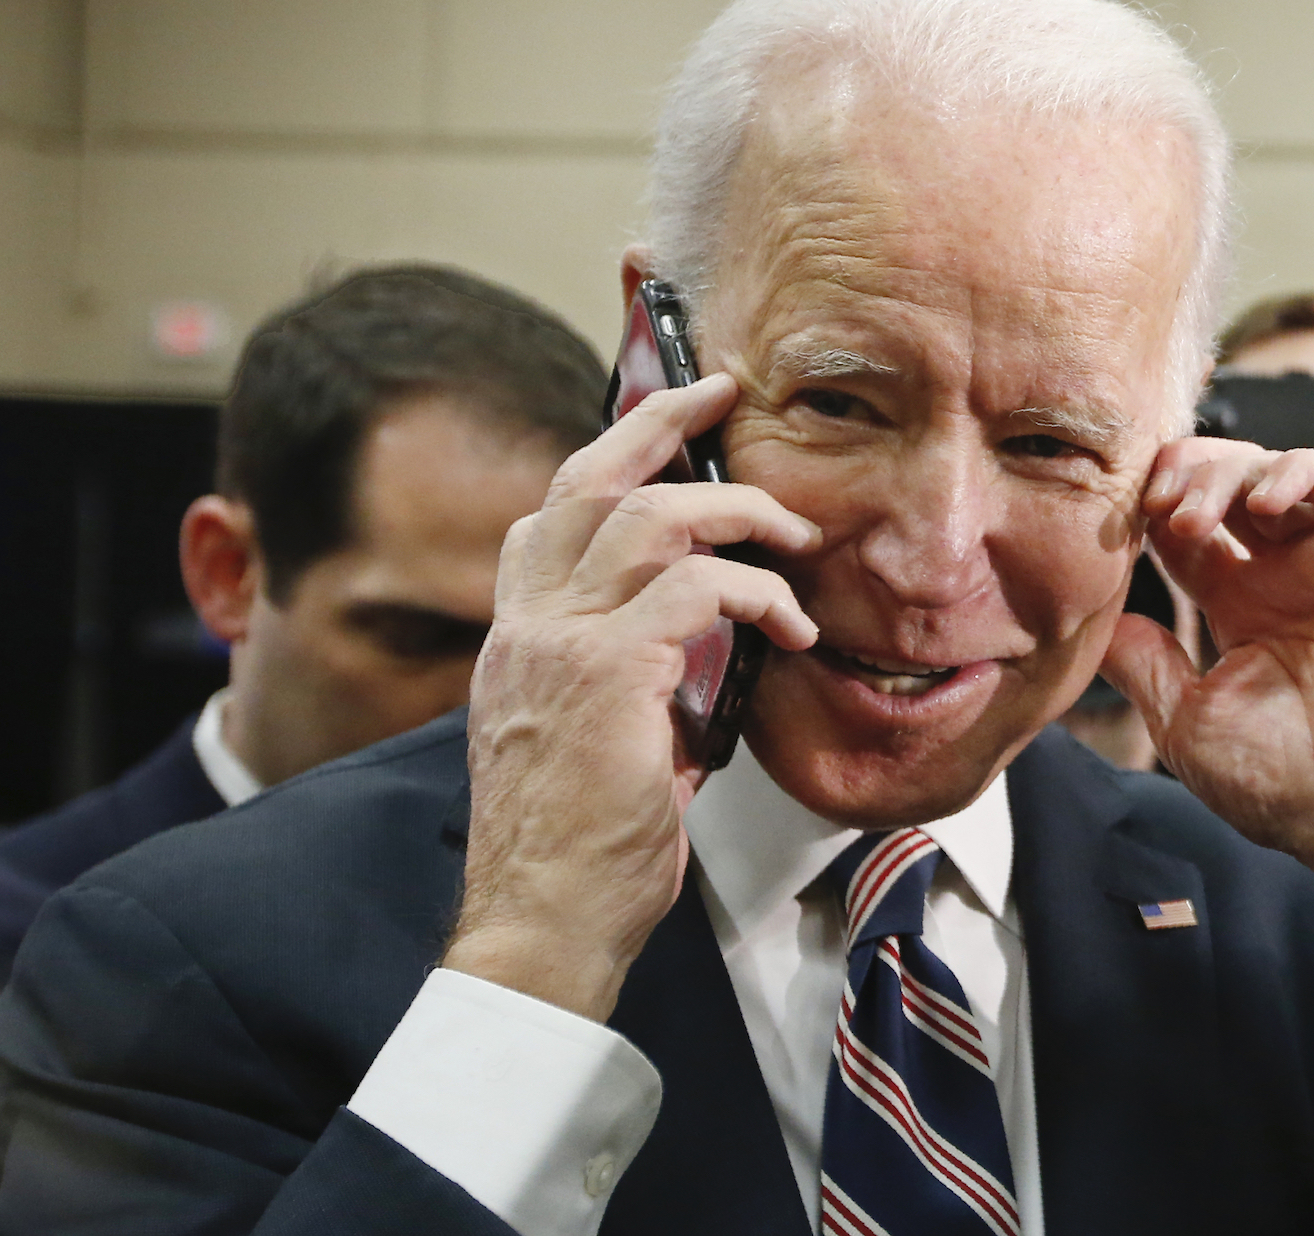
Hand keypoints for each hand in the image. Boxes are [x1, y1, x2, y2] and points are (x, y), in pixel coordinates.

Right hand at [444, 375, 821, 1020]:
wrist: (543, 923)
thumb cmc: (581, 856)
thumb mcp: (605, 749)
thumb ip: (637, 692)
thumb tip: (700, 672)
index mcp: (519, 641)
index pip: (549, 517)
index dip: (608, 463)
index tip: (668, 437)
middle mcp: (526, 627)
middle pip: (586, 480)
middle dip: (657, 422)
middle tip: (721, 391)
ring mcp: (557, 643)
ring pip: (649, 518)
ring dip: (736, 511)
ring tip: (794, 533)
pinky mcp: (605, 674)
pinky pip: (696, 589)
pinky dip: (756, 592)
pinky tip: (791, 627)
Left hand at [1099, 439, 1313, 907]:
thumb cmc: (1284, 786)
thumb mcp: (1189, 723)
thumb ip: (1145, 666)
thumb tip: (1102, 622)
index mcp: (1237, 609)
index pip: (1183, 531)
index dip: (1149, 511)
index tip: (1117, 521)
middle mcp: (1282, 577)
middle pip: (1225, 485)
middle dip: (1184, 476)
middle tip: (1156, 502)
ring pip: (1276, 470)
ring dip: (1229, 471)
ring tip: (1197, 516)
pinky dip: (1301, 469)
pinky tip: (1263, 502)